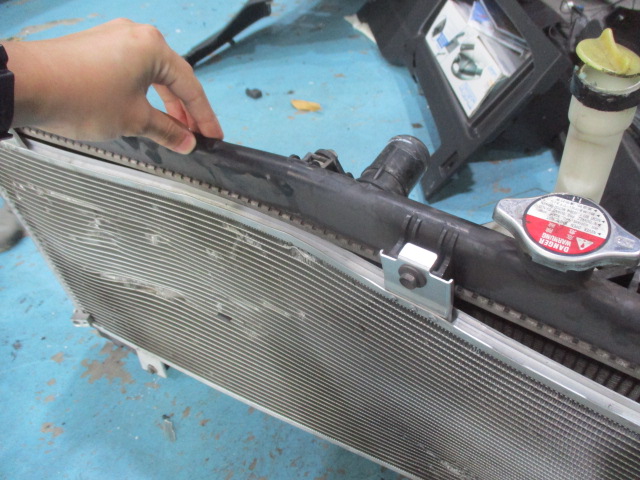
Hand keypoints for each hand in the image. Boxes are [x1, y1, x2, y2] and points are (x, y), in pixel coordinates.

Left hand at [6, 19, 222, 153]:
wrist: (27, 84)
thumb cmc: (87, 99)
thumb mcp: (134, 120)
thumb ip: (167, 131)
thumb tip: (187, 142)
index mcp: (153, 47)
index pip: (190, 86)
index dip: (204, 116)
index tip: (214, 137)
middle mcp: (137, 35)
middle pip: (172, 76)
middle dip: (185, 109)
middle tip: (195, 136)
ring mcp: (114, 37)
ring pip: (151, 73)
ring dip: (164, 102)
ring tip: (172, 128)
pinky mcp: (96, 46)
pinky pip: (131, 70)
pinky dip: (143, 93)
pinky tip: (145, 111)